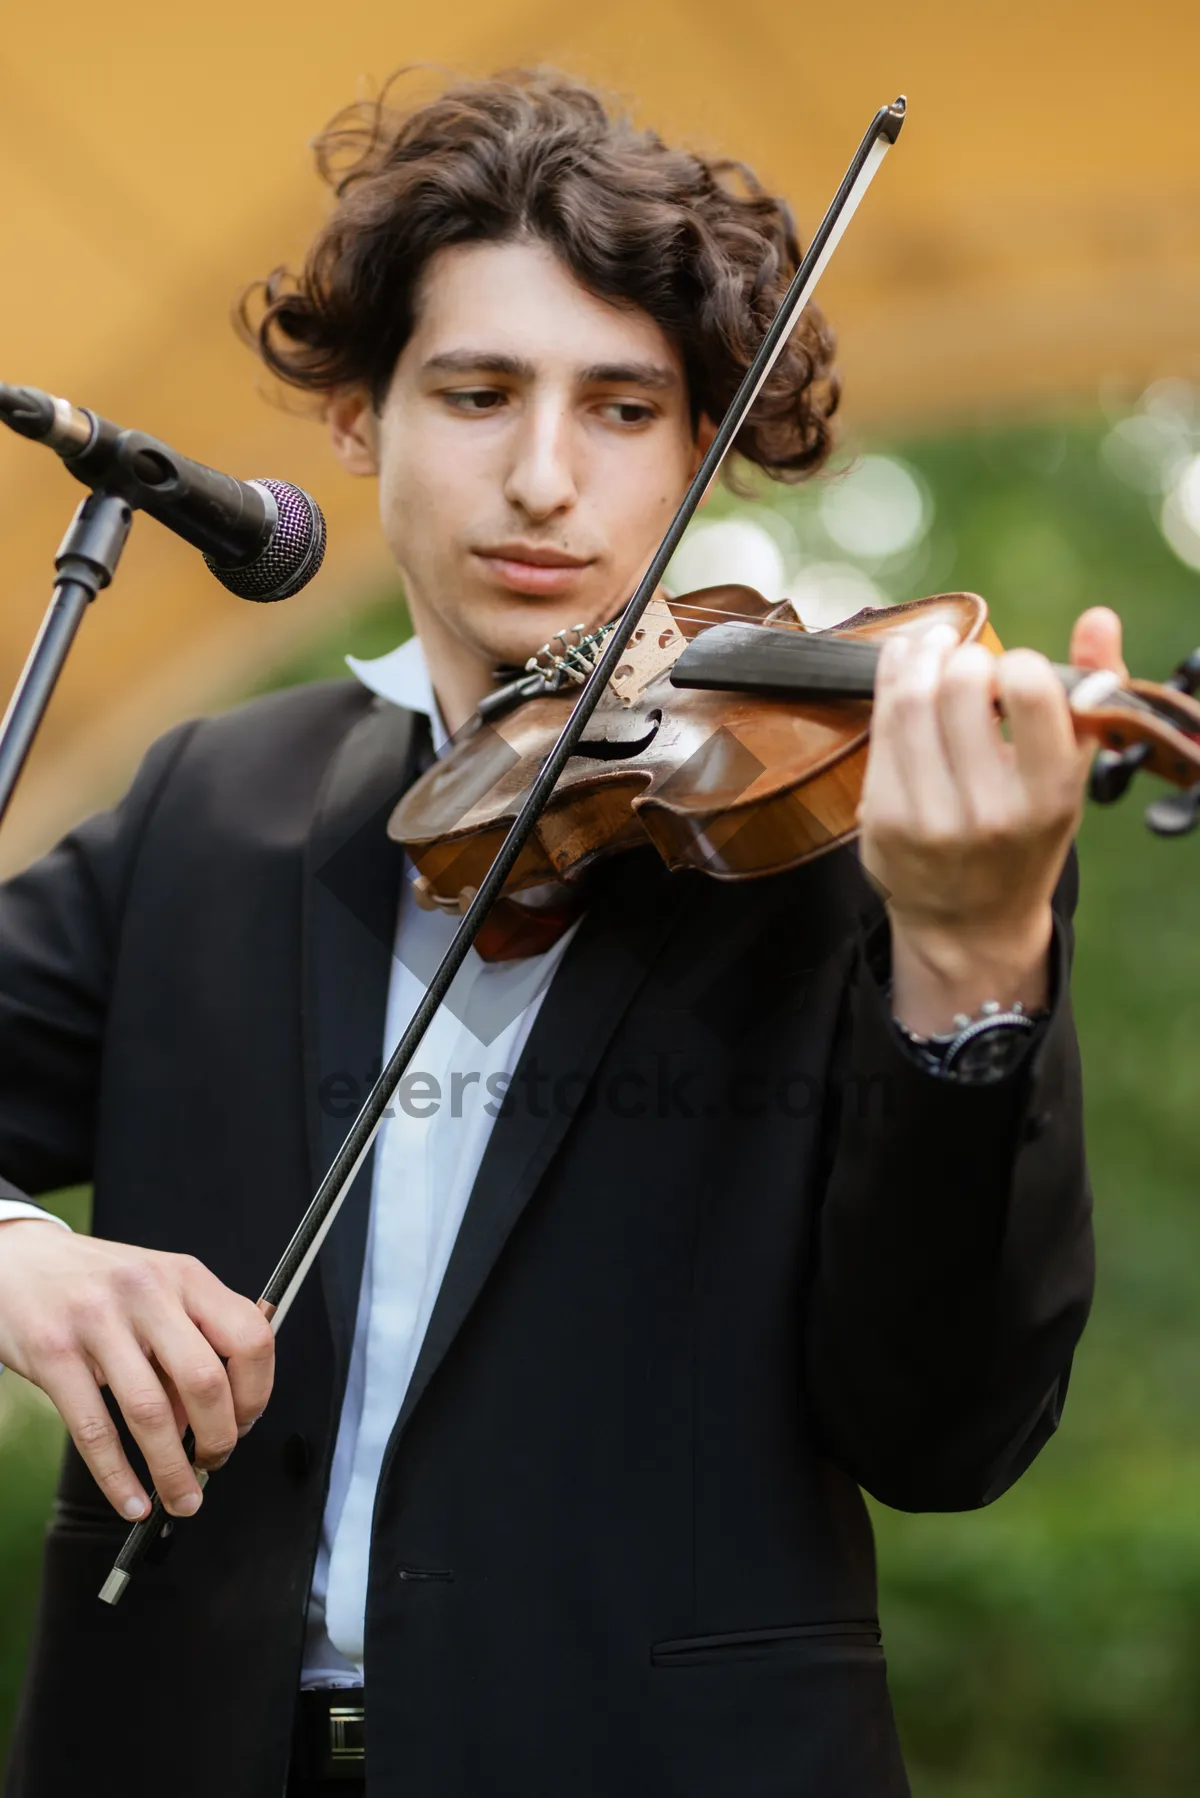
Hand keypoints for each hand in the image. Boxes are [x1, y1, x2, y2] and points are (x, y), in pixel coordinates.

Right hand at [0, 1220, 273, 1520]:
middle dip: (218, 1438)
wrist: (18, 1258)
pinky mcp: (53, 1352)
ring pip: (150, 1413)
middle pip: (205, 1380)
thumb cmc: (95, 1282)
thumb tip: (213, 1419)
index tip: (247, 1423)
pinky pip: (94, 1429)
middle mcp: (147, 1292)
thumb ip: (188, 1345)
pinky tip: (131, 1500)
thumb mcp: (155, 1292)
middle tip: (214, 1462)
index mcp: (185, 1275)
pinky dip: (117, 1478)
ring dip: (171, 1471)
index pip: (250, 1336)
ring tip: (181, 1496)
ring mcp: (98, 1321)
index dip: (257, 1392)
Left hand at [859, 606, 1125, 1034]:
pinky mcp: (882, 819)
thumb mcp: (1070, 773)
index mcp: (1048, 795)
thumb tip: (1097, 618)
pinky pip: (879, 730)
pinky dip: (888, 684)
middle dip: (962, 657)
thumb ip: (1091, 694)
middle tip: (965, 659)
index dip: (1016, 663)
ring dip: (918, 657)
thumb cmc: (1026, 833)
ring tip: (931, 647)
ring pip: (911, 702)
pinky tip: (901, 669)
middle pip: (960, 688)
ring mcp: (929, 819)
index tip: (1012, 669)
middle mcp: (990, 811)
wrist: (969, 922)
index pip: (1030, 693)